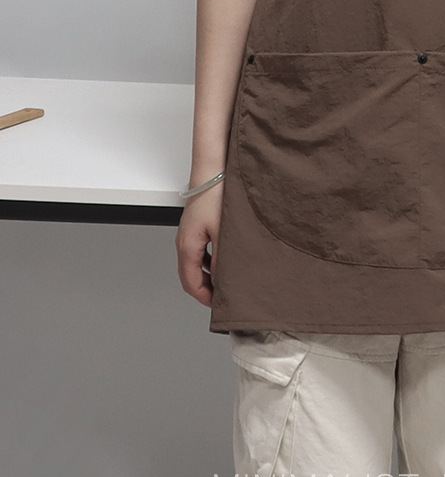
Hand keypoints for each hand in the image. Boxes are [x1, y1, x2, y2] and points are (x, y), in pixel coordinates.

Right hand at [175, 182, 224, 307]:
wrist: (213, 170)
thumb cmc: (215, 195)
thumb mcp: (223, 232)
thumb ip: (223, 258)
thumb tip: (225, 279)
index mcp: (187, 246)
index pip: (190, 283)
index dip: (205, 298)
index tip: (219, 306)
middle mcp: (184, 241)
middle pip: (191, 275)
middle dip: (207, 289)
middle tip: (225, 296)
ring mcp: (189, 233)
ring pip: (196, 263)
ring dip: (209, 275)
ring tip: (228, 280)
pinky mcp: (197, 225)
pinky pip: (201, 251)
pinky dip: (211, 261)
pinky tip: (226, 258)